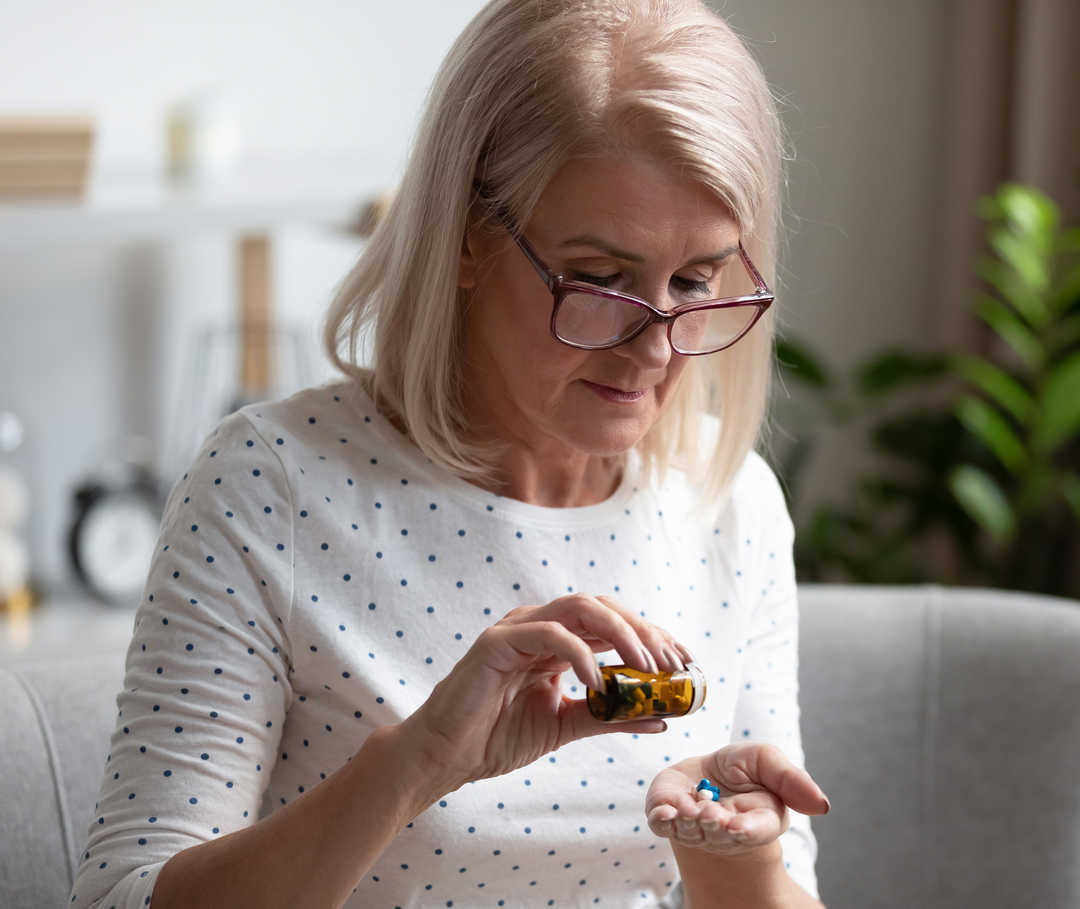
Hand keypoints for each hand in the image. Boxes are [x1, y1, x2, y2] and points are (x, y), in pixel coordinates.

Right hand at [398, 593, 693, 792]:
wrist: (446, 757)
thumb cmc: (497, 737)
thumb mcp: (566, 726)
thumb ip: (610, 718)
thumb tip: (661, 718)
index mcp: (556, 642)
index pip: (612, 624)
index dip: (651, 637)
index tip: (684, 662)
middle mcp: (541, 627)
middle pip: (603, 608)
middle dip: (643, 632)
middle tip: (672, 664)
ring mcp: (518, 629)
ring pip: (581, 608)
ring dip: (621, 633)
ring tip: (646, 667)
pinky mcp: (497, 642)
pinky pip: (548, 634)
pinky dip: (579, 653)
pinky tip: (598, 682)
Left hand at [645, 743, 829, 856]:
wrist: (705, 774)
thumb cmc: (741, 769)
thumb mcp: (767, 762)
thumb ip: (791, 780)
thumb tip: (822, 805)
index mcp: (757, 819)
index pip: (757, 830)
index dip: (747, 829)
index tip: (737, 825)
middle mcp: (725, 830)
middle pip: (721, 834)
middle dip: (714, 824)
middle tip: (710, 814)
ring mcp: (695, 828)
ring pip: (692, 832)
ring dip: (689, 822)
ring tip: (689, 809)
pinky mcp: (666, 818)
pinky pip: (663, 825)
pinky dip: (663, 820)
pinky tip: (665, 813)